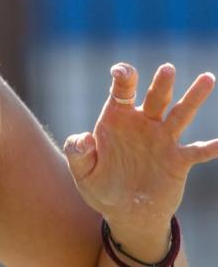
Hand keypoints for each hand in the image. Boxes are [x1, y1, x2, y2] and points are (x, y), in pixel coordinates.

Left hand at [63, 63, 217, 228]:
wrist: (124, 212)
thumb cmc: (101, 186)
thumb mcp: (82, 172)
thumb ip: (77, 153)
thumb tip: (83, 138)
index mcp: (117, 120)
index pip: (121, 91)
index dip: (122, 77)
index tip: (120, 71)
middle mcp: (142, 124)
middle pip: (155, 98)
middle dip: (161, 83)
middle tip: (167, 68)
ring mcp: (162, 140)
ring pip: (180, 114)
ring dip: (193, 98)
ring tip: (207, 78)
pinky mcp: (177, 161)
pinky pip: (197, 152)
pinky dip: (211, 147)